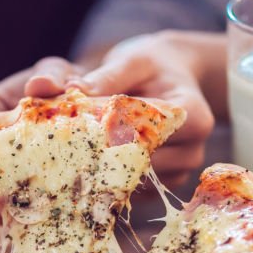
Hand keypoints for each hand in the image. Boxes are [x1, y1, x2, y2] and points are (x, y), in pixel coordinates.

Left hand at [0, 31, 215, 185]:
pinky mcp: (164, 186)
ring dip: (103, 177)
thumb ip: (106, 76)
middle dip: (105, 160)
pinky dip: (109, 185)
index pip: (157, 133)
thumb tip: (71, 90)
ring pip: (138, 182)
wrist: (171, 78)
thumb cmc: (151, 65)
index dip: (119, 135)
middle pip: (145, 163)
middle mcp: (193, 149)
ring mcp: (180, 172)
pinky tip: (78, 180)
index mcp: (194, 114)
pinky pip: (136, 192)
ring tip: (63, 171)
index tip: (81, 135)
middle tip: (58, 159)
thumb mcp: (131, 61)